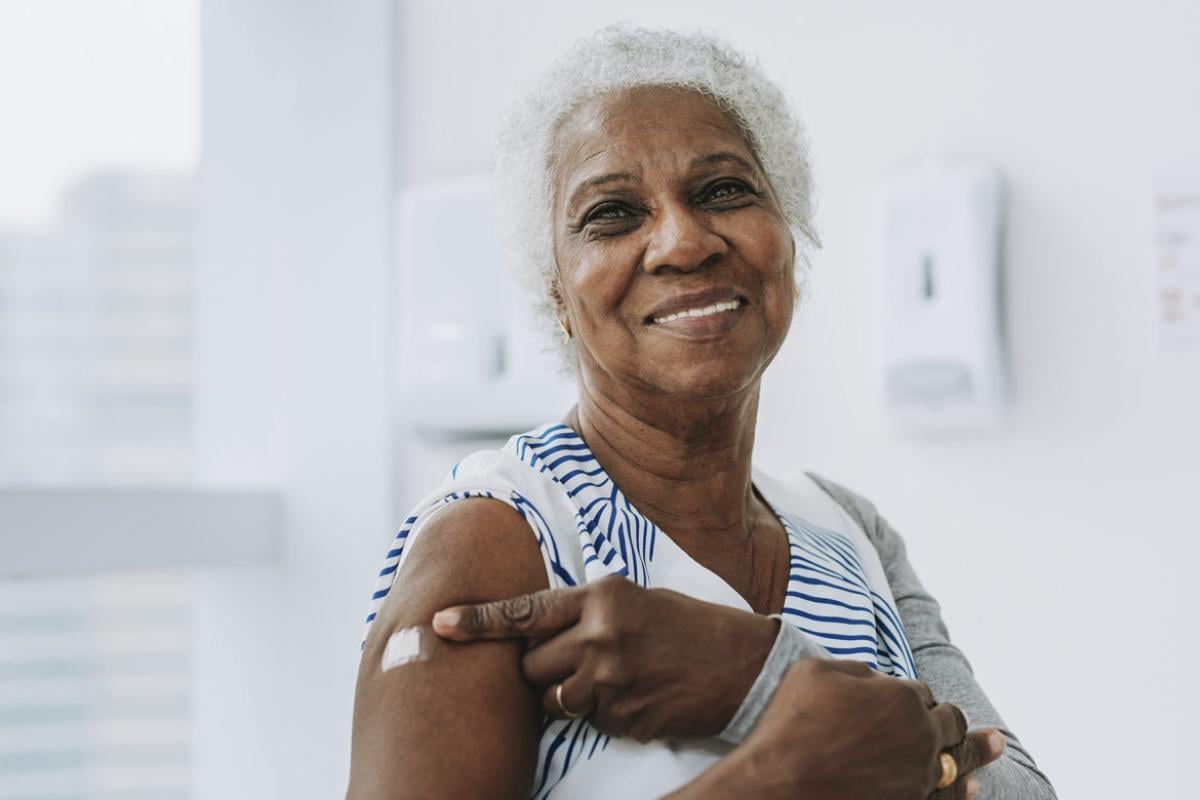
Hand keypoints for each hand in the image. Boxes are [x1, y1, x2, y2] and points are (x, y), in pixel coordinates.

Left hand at [432, 575, 776, 740]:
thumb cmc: (690, 626)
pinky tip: (634, 697)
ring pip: (551, 699)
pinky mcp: (621, 718)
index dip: (478, 621)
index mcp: (602, 596)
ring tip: (609, 679)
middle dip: (540, 667)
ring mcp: (609, 680)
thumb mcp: (637, 598)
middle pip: (530, 664)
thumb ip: (587, 610)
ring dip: (565, 695)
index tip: (440, 625)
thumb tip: (540, 628)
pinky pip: (586, 722)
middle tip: (578, 660)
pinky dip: (600, 714)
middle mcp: (600, 635)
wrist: (744, 666)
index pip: (525, 611)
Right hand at [667, 659, 1004, 799]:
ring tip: (995, 746)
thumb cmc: (790, 722)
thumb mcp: (816, 672)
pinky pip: (943, 797)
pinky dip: (959, 791)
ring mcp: (917, 777)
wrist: (776, 782)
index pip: (922, 693)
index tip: (899, 700)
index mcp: (901, 698)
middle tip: (970, 724)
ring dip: (976, 753)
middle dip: (955, 721)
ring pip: (957, 763)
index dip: (911, 695)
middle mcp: (920, 737)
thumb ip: (857, 671)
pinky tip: (971, 789)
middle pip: (950, 725)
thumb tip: (877, 680)